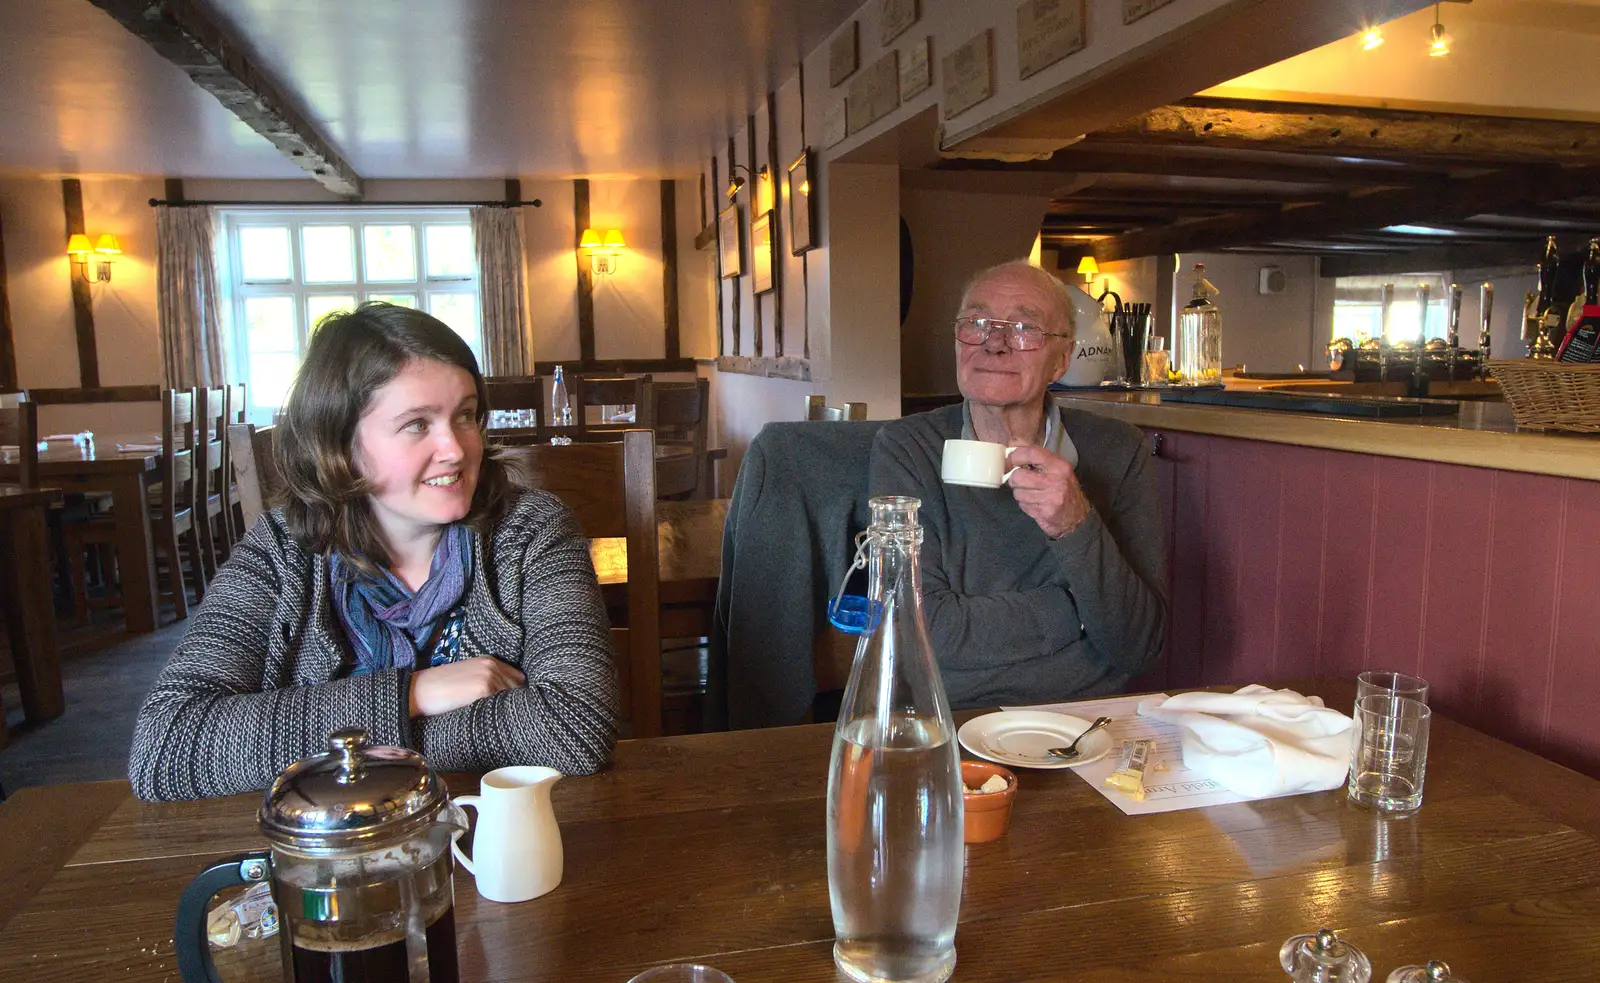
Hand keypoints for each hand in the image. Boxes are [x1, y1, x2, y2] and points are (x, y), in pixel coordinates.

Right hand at [409, 657, 525, 717]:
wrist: (419, 690)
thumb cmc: (440, 687)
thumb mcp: (468, 676)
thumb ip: (487, 681)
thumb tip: (506, 698)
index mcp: (489, 661)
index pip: (518, 678)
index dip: (517, 693)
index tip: (513, 705)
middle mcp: (492, 666)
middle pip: (518, 688)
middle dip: (515, 702)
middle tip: (509, 717)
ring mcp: (489, 677)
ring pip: (512, 697)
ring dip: (509, 709)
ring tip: (503, 721)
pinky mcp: (482, 690)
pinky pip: (501, 704)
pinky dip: (501, 713)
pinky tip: (494, 721)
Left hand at [1004, 443, 1090, 538]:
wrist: (1077, 516)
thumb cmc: (1063, 490)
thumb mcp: (1056, 469)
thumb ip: (1037, 459)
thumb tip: (1012, 447)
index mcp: (1059, 465)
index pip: (1031, 453)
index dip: (1015, 456)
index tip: (1010, 461)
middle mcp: (1056, 480)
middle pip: (1018, 475)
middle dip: (1014, 480)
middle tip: (1020, 482)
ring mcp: (1052, 497)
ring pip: (1018, 492)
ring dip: (1020, 494)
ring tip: (1032, 495)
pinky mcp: (1046, 511)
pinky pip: (1023, 505)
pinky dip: (1025, 505)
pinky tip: (1035, 504)